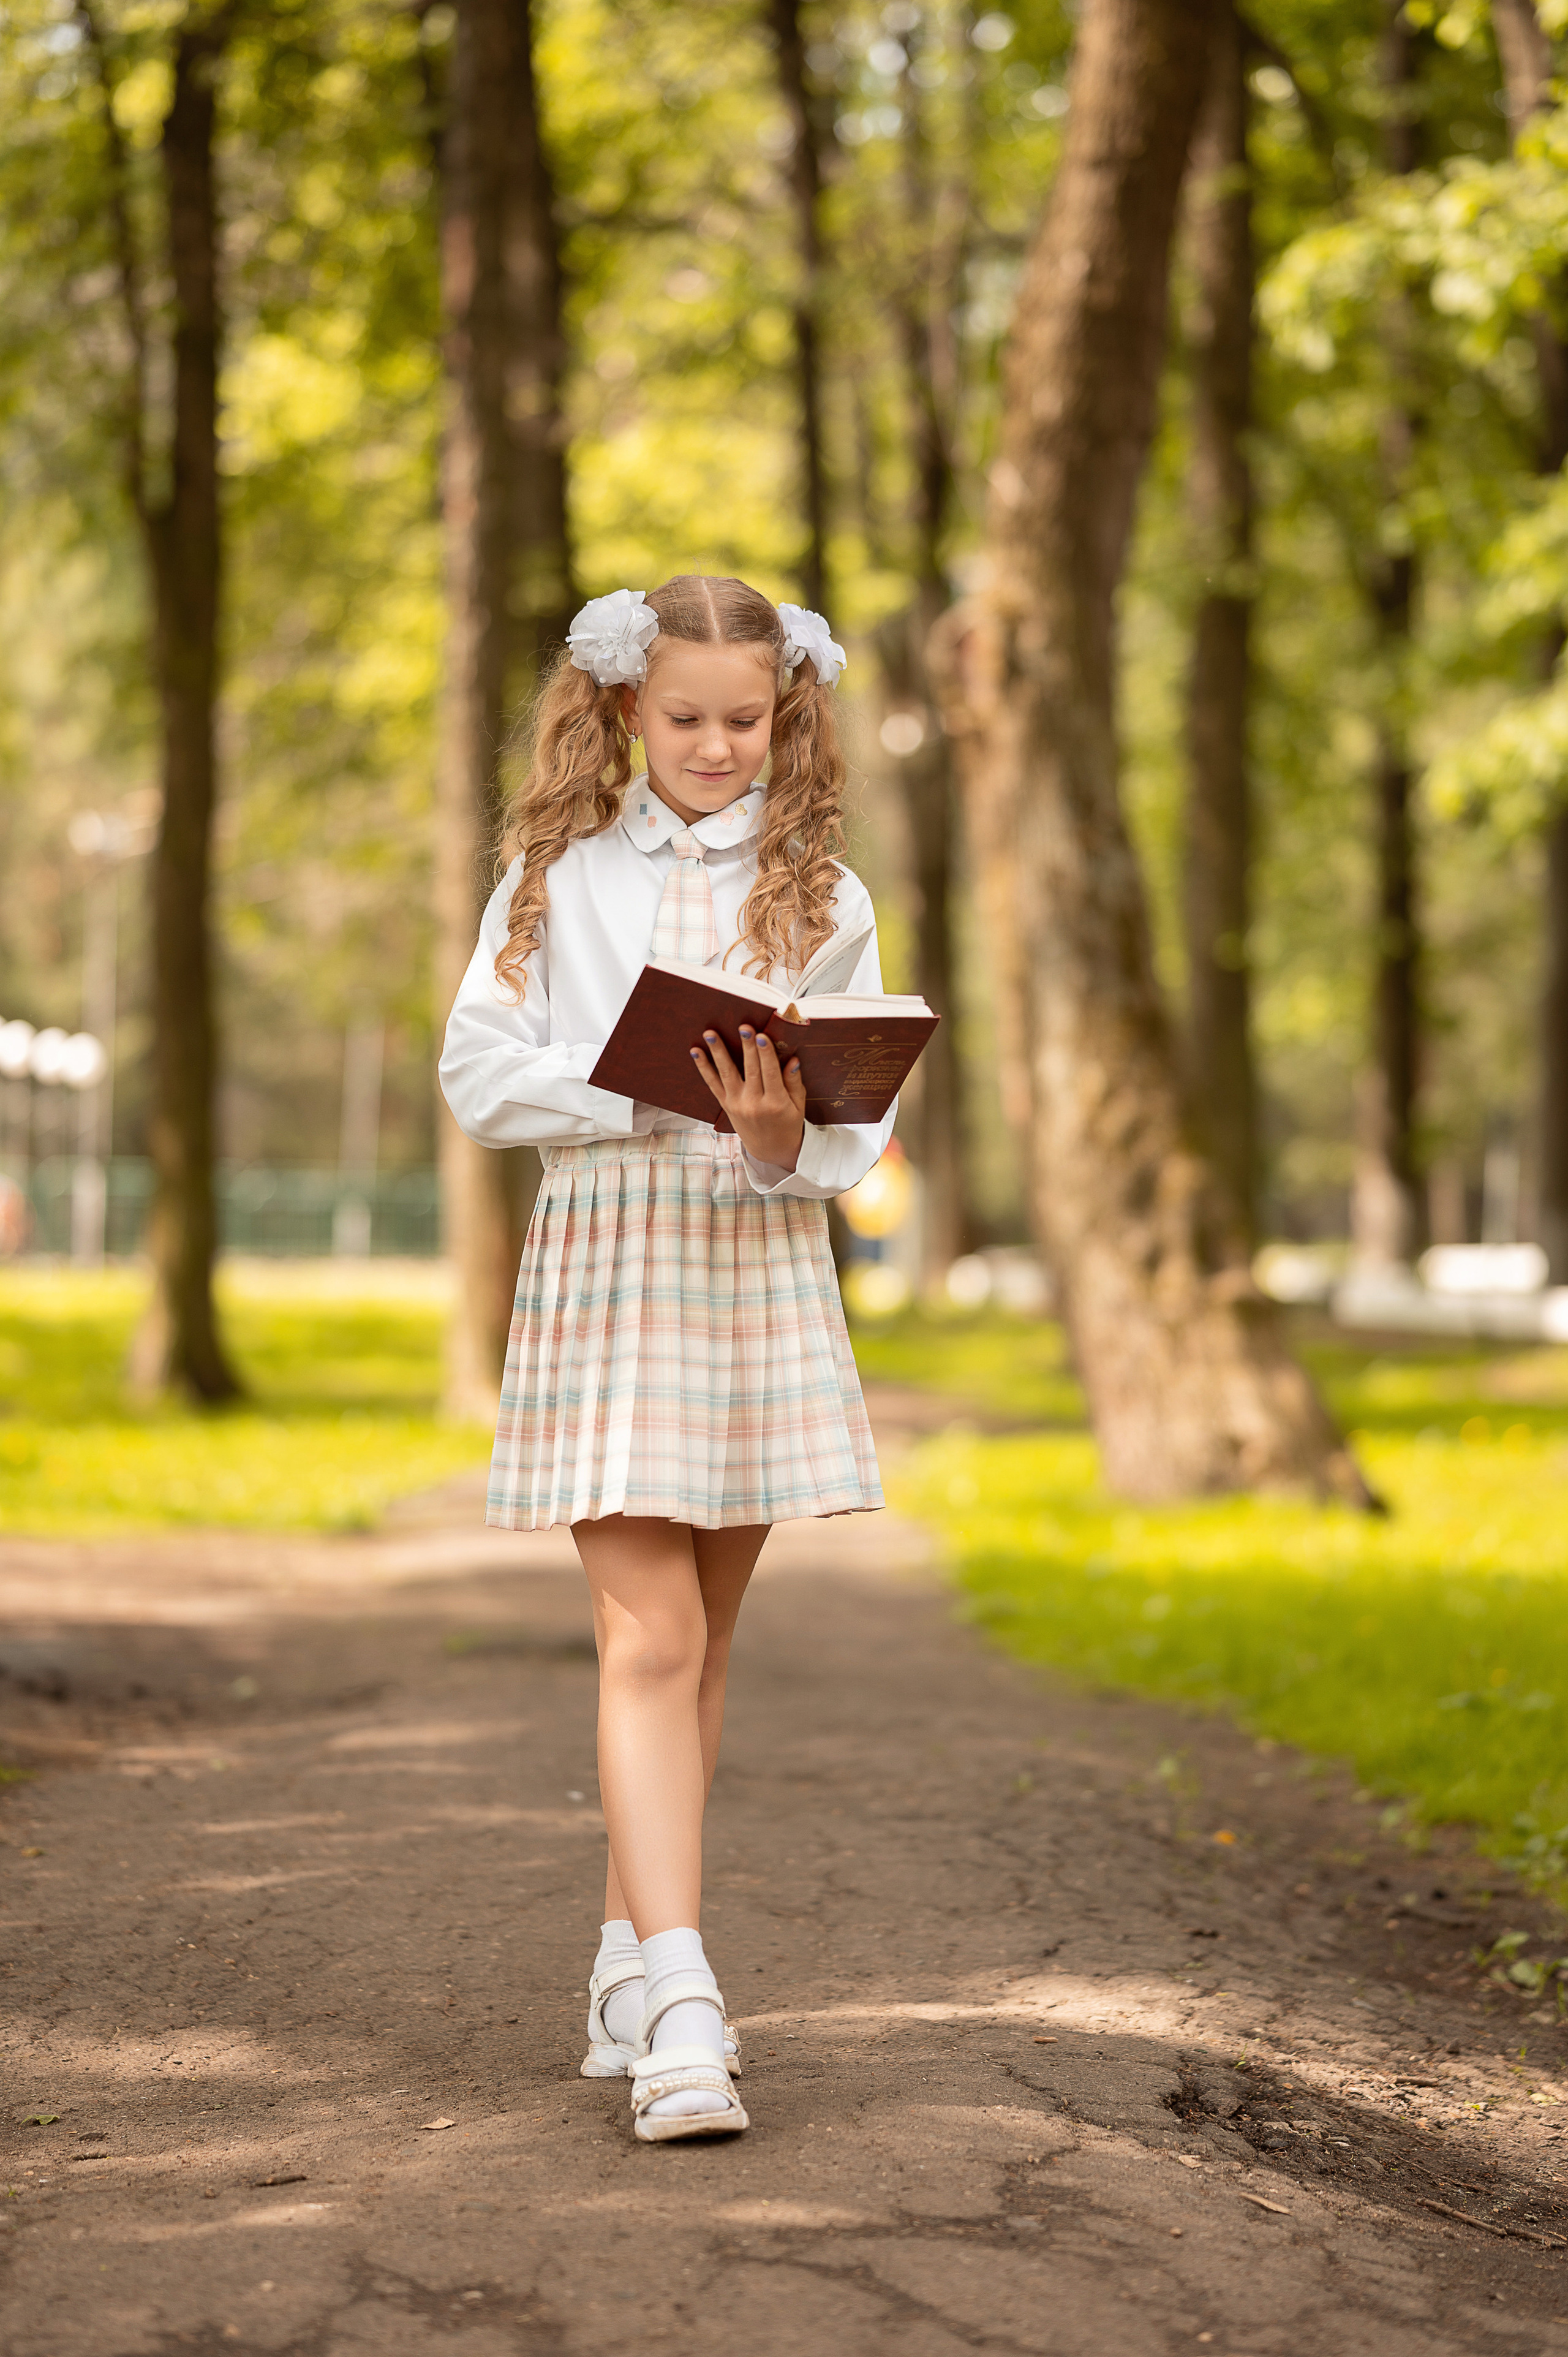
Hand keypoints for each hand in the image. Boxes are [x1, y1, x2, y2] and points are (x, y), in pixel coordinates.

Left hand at [691, 1024, 806, 1169]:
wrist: (771, 1150)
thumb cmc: (788, 1125)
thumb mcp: (798, 1106)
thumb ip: (794, 1083)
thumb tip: (792, 1060)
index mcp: (775, 1104)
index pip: (770, 1074)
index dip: (766, 1054)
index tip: (762, 1036)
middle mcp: (753, 1104)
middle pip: (750, 1070)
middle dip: (746, 1047)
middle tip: (743, 1027)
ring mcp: (737, 1104)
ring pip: (727, 1074)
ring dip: (718, 1052)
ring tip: (710, 1034)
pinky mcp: (726, 1105)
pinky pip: (712, 1084)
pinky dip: (703, 1067)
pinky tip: (696, 1052)